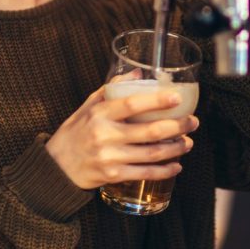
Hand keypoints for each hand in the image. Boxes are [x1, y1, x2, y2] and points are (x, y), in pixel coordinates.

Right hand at [45, 86, 199, 189]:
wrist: (56, 167)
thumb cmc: (75, 132)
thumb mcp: (88, 106)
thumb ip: (112, 88)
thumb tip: (139, 72)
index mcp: (100, 113)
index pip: (133, 104)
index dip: (157, 101)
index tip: (177, 98)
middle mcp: (105, 135)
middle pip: (150, 131)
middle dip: (178, 126)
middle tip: (193, 122)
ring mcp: (110, 157)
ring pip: (152, 153)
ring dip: (176, 148)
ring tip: (188, 142)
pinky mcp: (113, 176)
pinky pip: (145, 173)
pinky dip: (164, 170)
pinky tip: (176, 165)